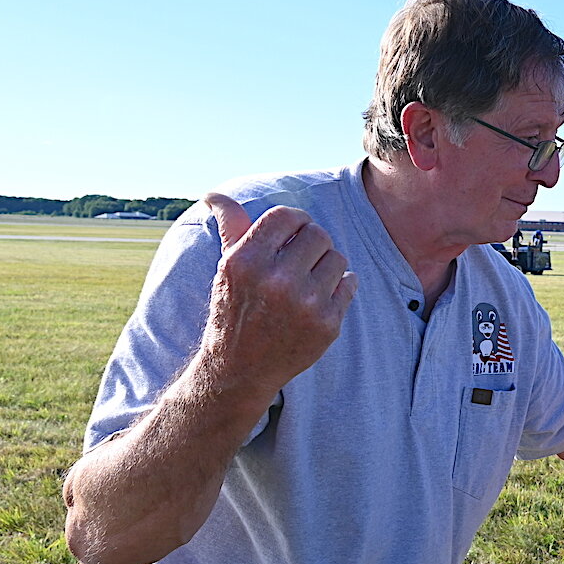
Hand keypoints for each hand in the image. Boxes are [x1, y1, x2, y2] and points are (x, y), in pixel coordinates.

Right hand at [202, 193, 357, 398]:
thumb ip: (230, 227)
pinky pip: (350, 284)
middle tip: (301, 257)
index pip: (287, 217)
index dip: (294, 221)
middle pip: (318, 234)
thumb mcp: (227, 267)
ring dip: (327, 264)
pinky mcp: (327, 324)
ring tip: (309, 278)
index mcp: (246, 261)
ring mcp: (305, 305)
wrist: (241, 368)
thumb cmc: (234, 309)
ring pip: (338, 258)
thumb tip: (213, 196)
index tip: (292, 233)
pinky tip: (321, 295)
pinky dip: (341, 285)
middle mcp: (277, 281)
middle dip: (312, 242)